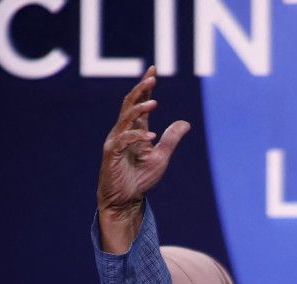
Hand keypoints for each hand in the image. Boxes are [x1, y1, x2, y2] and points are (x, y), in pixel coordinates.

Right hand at [97, 66, 190, 252]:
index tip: (153, 70)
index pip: (138, 103)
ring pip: (125, 118)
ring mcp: (115, 142)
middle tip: (151, 77)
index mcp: (134, 131)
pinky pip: (122, 141)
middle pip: (129, 104)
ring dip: (139, 109)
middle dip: (140, 90)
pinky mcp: (111, 155)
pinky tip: (150, 137)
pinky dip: (136, 137)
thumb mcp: (161, 157)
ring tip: (154, 103)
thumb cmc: (139, 179)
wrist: (124, 201)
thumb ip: (171, 139)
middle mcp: (123, 132)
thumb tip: (185, 123)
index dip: (145, 87)